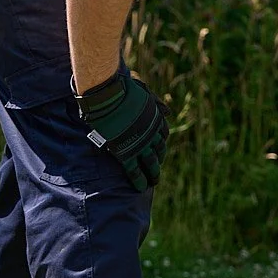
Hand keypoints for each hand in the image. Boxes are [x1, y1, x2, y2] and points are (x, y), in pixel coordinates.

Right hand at [76, 63, 168, 190]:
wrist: (109, 97)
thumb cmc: (123, 90)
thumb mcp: (144, 93)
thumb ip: (155, 103)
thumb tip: (168, 112)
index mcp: (155, 119)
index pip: (162, 134)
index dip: (160, 143)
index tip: (158, 149)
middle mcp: (151, 134)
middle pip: (159, 151)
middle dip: (159, 161)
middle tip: (158, 170)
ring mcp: (140, 144)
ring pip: (150, 163)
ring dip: (153, 174)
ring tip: (154, 182)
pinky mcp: (126, 152)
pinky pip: (135, 170)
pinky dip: (139, 179)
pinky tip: (141, 187)